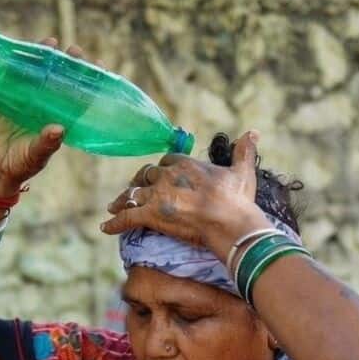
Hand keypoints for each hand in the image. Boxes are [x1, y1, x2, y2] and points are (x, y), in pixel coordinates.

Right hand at [0, 37, 82, 193]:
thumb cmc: (21, 165)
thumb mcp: (36, 156)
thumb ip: (47, 144)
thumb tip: (59, 129)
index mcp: (59, 119)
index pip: (79, 98)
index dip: (89, 83)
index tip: (100, 66)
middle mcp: (45, 107)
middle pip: (60, 81)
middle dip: (68, 65)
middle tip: (75, 51)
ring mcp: (26, 101)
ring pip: (38, 76)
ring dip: (44, 60)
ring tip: (52, 43)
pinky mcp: (6, 99)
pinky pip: (13, 79)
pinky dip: (17, 65)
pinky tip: (22, 51)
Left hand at [101, 130, 265, 254]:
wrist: (231, 223)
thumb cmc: (238, 199)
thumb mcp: (243, 171)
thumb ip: (244, 150)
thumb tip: (253, 132)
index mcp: (186, 164)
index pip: (166, 162)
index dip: (162, 170)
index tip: (158, 176)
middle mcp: (168, 176)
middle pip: (146, 175)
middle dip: (139, 182)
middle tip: (132, 191)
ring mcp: (157, 195)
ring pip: (132, 194)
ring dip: (122, 200)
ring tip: (113, 207)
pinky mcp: (151, 215)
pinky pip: (126, 217)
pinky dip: (114, 223)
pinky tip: (105, 228)